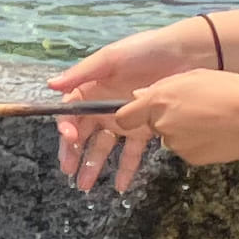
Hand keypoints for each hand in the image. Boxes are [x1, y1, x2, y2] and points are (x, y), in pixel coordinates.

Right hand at [49, 18, 223, 194]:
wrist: (187, 54)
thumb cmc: (145, 51)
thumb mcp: (110, 58)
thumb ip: (81, 73)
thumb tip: (51, 85)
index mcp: (92, 89)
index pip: (72, 113)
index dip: (67, 128)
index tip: (69, 140)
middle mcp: (105, 107)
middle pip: (84, 135)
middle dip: (74, 154)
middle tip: (69, 172)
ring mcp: (125, 120)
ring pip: (104, 147)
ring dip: (94, 166)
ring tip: (86, 186)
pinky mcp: (146, 128)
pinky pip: (132, 152)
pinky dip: (125, 169)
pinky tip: (120, 185)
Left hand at [68, 71, 238, 195]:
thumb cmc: (229, 90)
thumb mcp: (193, 78)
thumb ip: (163, 87)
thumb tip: (140, 96)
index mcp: (158, 99)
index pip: (124, 115)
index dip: (129, 114)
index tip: (133, 113)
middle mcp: (160, 124)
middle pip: (149, 125)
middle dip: (160, 120)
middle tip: (190, 108)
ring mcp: (175, 143)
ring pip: (168, 137)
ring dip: (180, 130)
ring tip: (209, 118)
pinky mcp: (190, 158)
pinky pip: (185, 148)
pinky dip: (195, 142)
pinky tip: (215, 132)